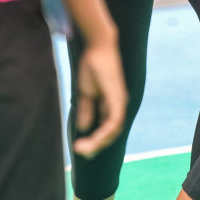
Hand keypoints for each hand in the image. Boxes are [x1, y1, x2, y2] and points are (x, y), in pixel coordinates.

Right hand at [71, 39, 127, 157]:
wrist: (98, 47)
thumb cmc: (93, 66)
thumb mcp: (86, 93)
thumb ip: (86, 110)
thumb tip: (84, 128)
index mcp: (111, 105)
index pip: (107, 129)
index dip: (95, 140)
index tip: (80, 148)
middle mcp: (118, 106)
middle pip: (111, 133)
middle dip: (96, 146)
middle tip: (80, 152)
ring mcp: (120, 102)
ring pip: (113, 130)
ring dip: (99, 142)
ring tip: (82, 149)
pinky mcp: (117, 98)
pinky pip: (114, 121)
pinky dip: (105, 132)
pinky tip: (94, 139)